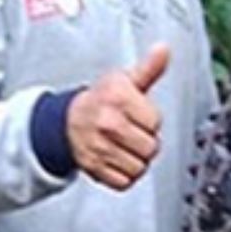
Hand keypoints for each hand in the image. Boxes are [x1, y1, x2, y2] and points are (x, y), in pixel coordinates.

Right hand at [67, 43, 167, 189]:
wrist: (66, 120)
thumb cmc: (101, 100)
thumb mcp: (124, 80)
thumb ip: (149, 68)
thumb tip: (164, 49)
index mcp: (117, 99)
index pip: (155, 122)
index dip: (150, 120)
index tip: (138, 115)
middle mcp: (107, 123)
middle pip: (151, 148)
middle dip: (146, 142)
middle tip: (132, 132)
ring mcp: (99, 147)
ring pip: (140, 167)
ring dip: (136, 160)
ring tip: (125, 146)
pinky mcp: (94, 169)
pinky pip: (124, 182)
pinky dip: (124, 175)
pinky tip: (117, 159)